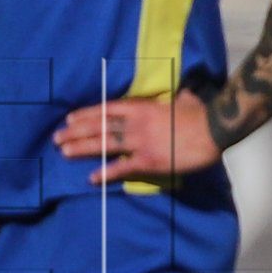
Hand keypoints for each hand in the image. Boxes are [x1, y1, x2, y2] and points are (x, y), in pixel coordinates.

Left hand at [54, 91, 223, 184]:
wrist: (214, 127)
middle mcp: (135, 123)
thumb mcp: (182, 99)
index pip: (107, 110)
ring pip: (104, 144)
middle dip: (76, 131)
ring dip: (82, 148)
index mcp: (142, 107)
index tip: (70, 118)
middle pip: (99, 126)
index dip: (86, 114)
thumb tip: (180, 95)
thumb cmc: (201, 112)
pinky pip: (122, 167)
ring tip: (64, 151)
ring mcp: (140, 142)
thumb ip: (174, 99)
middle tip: (57, 138)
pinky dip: (105, 172)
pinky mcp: (149, 160)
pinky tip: (91, 177)